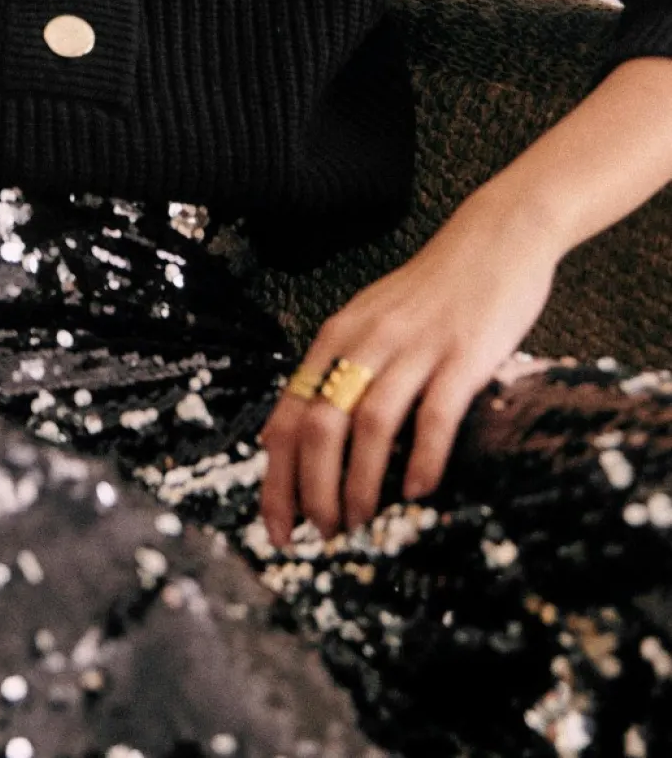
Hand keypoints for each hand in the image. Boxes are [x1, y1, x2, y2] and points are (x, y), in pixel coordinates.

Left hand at [258, 188, 559, 546]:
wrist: (494, 238)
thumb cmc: (432, 291)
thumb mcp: (369, 321)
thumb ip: (336, 368)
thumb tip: (295, 433)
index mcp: (337, 337)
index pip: (288, 415)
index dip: (277, 478)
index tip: (279, 527)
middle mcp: (366, 341)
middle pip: (320, 424)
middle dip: (313, 489)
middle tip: (322, 534)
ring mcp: (415, 348)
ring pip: (370, 424)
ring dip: (359, 484)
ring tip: (360, 524)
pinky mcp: (463, 355)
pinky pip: (435, 415)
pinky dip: (423, 460)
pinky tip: (417, 493)